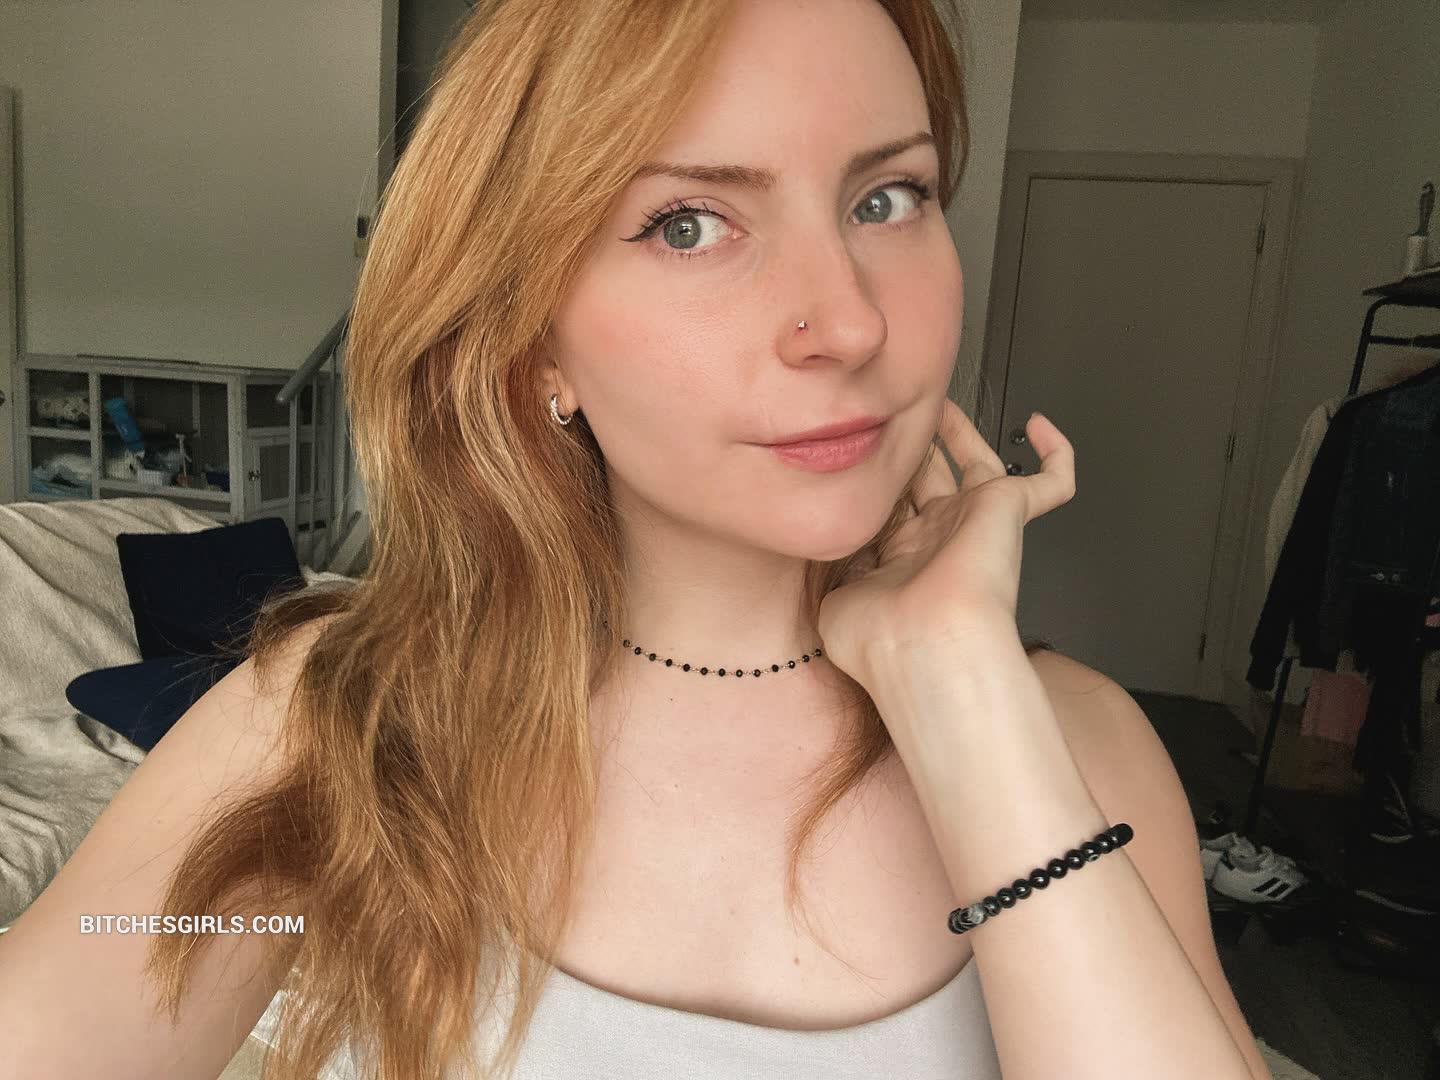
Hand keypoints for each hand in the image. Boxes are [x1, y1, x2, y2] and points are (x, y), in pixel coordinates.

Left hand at [817, 398, 1074, 690]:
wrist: (923, 641)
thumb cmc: (881, 636)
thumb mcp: (836, 595)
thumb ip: (836, 559)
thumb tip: (832, 533)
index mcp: (902, 560)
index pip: (895, 511)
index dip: (880, 483)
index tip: (856, 454)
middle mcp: (940, 539)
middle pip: (931, 480)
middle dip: (914, 449)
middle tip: (893, 415)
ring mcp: (975, 523)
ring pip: (979, 467)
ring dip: (961, 432)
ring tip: (936, 400)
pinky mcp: (1009, 510)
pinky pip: (1053, 481)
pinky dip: (1056, 453)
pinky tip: (1038, 423)